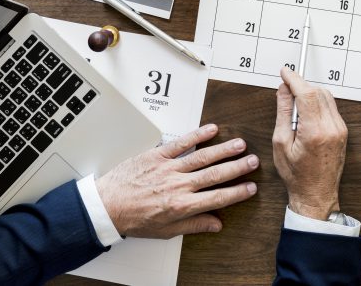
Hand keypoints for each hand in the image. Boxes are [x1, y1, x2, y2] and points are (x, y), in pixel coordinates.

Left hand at [95, 124, 258, 237]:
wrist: (107, 206)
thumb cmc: (133, 219)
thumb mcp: (165, 231)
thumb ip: (193, 225)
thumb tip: (215, 224)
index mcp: (182, 206)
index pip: (217, 198)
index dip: (237, 192)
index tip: (250, 187)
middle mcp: (178, 186)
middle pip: (215, 174)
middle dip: (237, 167)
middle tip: (253, 161)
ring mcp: (168, 169)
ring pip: (203, 157)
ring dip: (224, 150)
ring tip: (240, 145)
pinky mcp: (157, 156)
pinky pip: (181, 143)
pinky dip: (197, 135)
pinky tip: (212, 130)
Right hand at [272, 67, 347, 219]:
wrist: (316, 194)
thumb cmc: (296, 175)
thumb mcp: (281, 143)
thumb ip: (283, 112)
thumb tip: (283, 90)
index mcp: (315, 131)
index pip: (306, 93)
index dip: (294, 78)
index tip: (285, 72)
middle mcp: (332, 127)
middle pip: (318, 91)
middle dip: (301, 86)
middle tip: (285, 92)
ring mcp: (340, 129)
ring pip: (326, 97)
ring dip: (310, 94)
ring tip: (294, 109)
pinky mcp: (343, 131)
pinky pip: (330, 107)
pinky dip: (317, 103)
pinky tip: (306, 115)